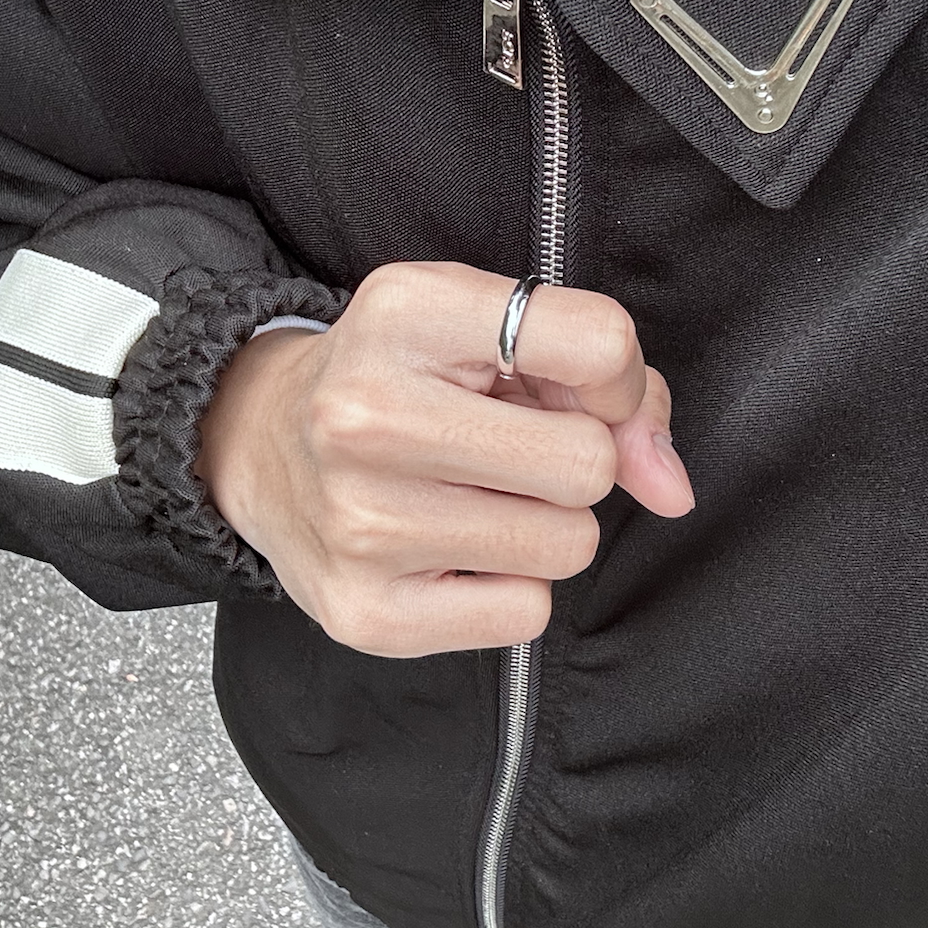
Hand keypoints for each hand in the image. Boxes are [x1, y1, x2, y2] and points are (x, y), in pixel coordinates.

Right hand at [194, 261, 694, 656]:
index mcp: (405, 315)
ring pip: (566, 544)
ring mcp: (361, 523)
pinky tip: (451, 550)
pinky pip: (525, 612)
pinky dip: (509, 587)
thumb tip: (669, 487)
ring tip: (474, 495)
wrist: (257, 442)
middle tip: (508, 451)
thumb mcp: (487, 329)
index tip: (572, 392)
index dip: (614, 380)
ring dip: (544, 526)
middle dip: (573, 463)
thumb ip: (607, 381)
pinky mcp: (367, 612)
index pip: (599, 344)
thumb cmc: (399, 377)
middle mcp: (368, 417)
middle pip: (588, 464)